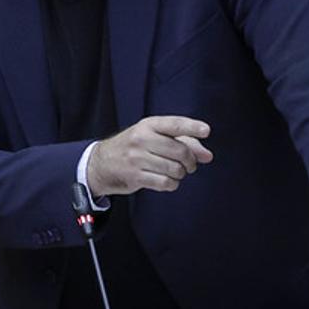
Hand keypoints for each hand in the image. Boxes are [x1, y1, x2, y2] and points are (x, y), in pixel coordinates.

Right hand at [87, 116, 212, 195]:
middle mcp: (141, 139)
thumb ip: (184, 142)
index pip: (174, 124)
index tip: (206, 130)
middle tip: (190, 164)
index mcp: (148, 125)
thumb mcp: (155, 136)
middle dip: (191, 160)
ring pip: (174, 169)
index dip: (192, 127)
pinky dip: (172, 184)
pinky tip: (168, 180)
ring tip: (176, 172)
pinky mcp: (135, 176)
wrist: (102, 162)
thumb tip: (207, 156)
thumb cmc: (135, 147)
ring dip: (181, 174)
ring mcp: (137, 158)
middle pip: (179, 150)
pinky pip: (165, 183)